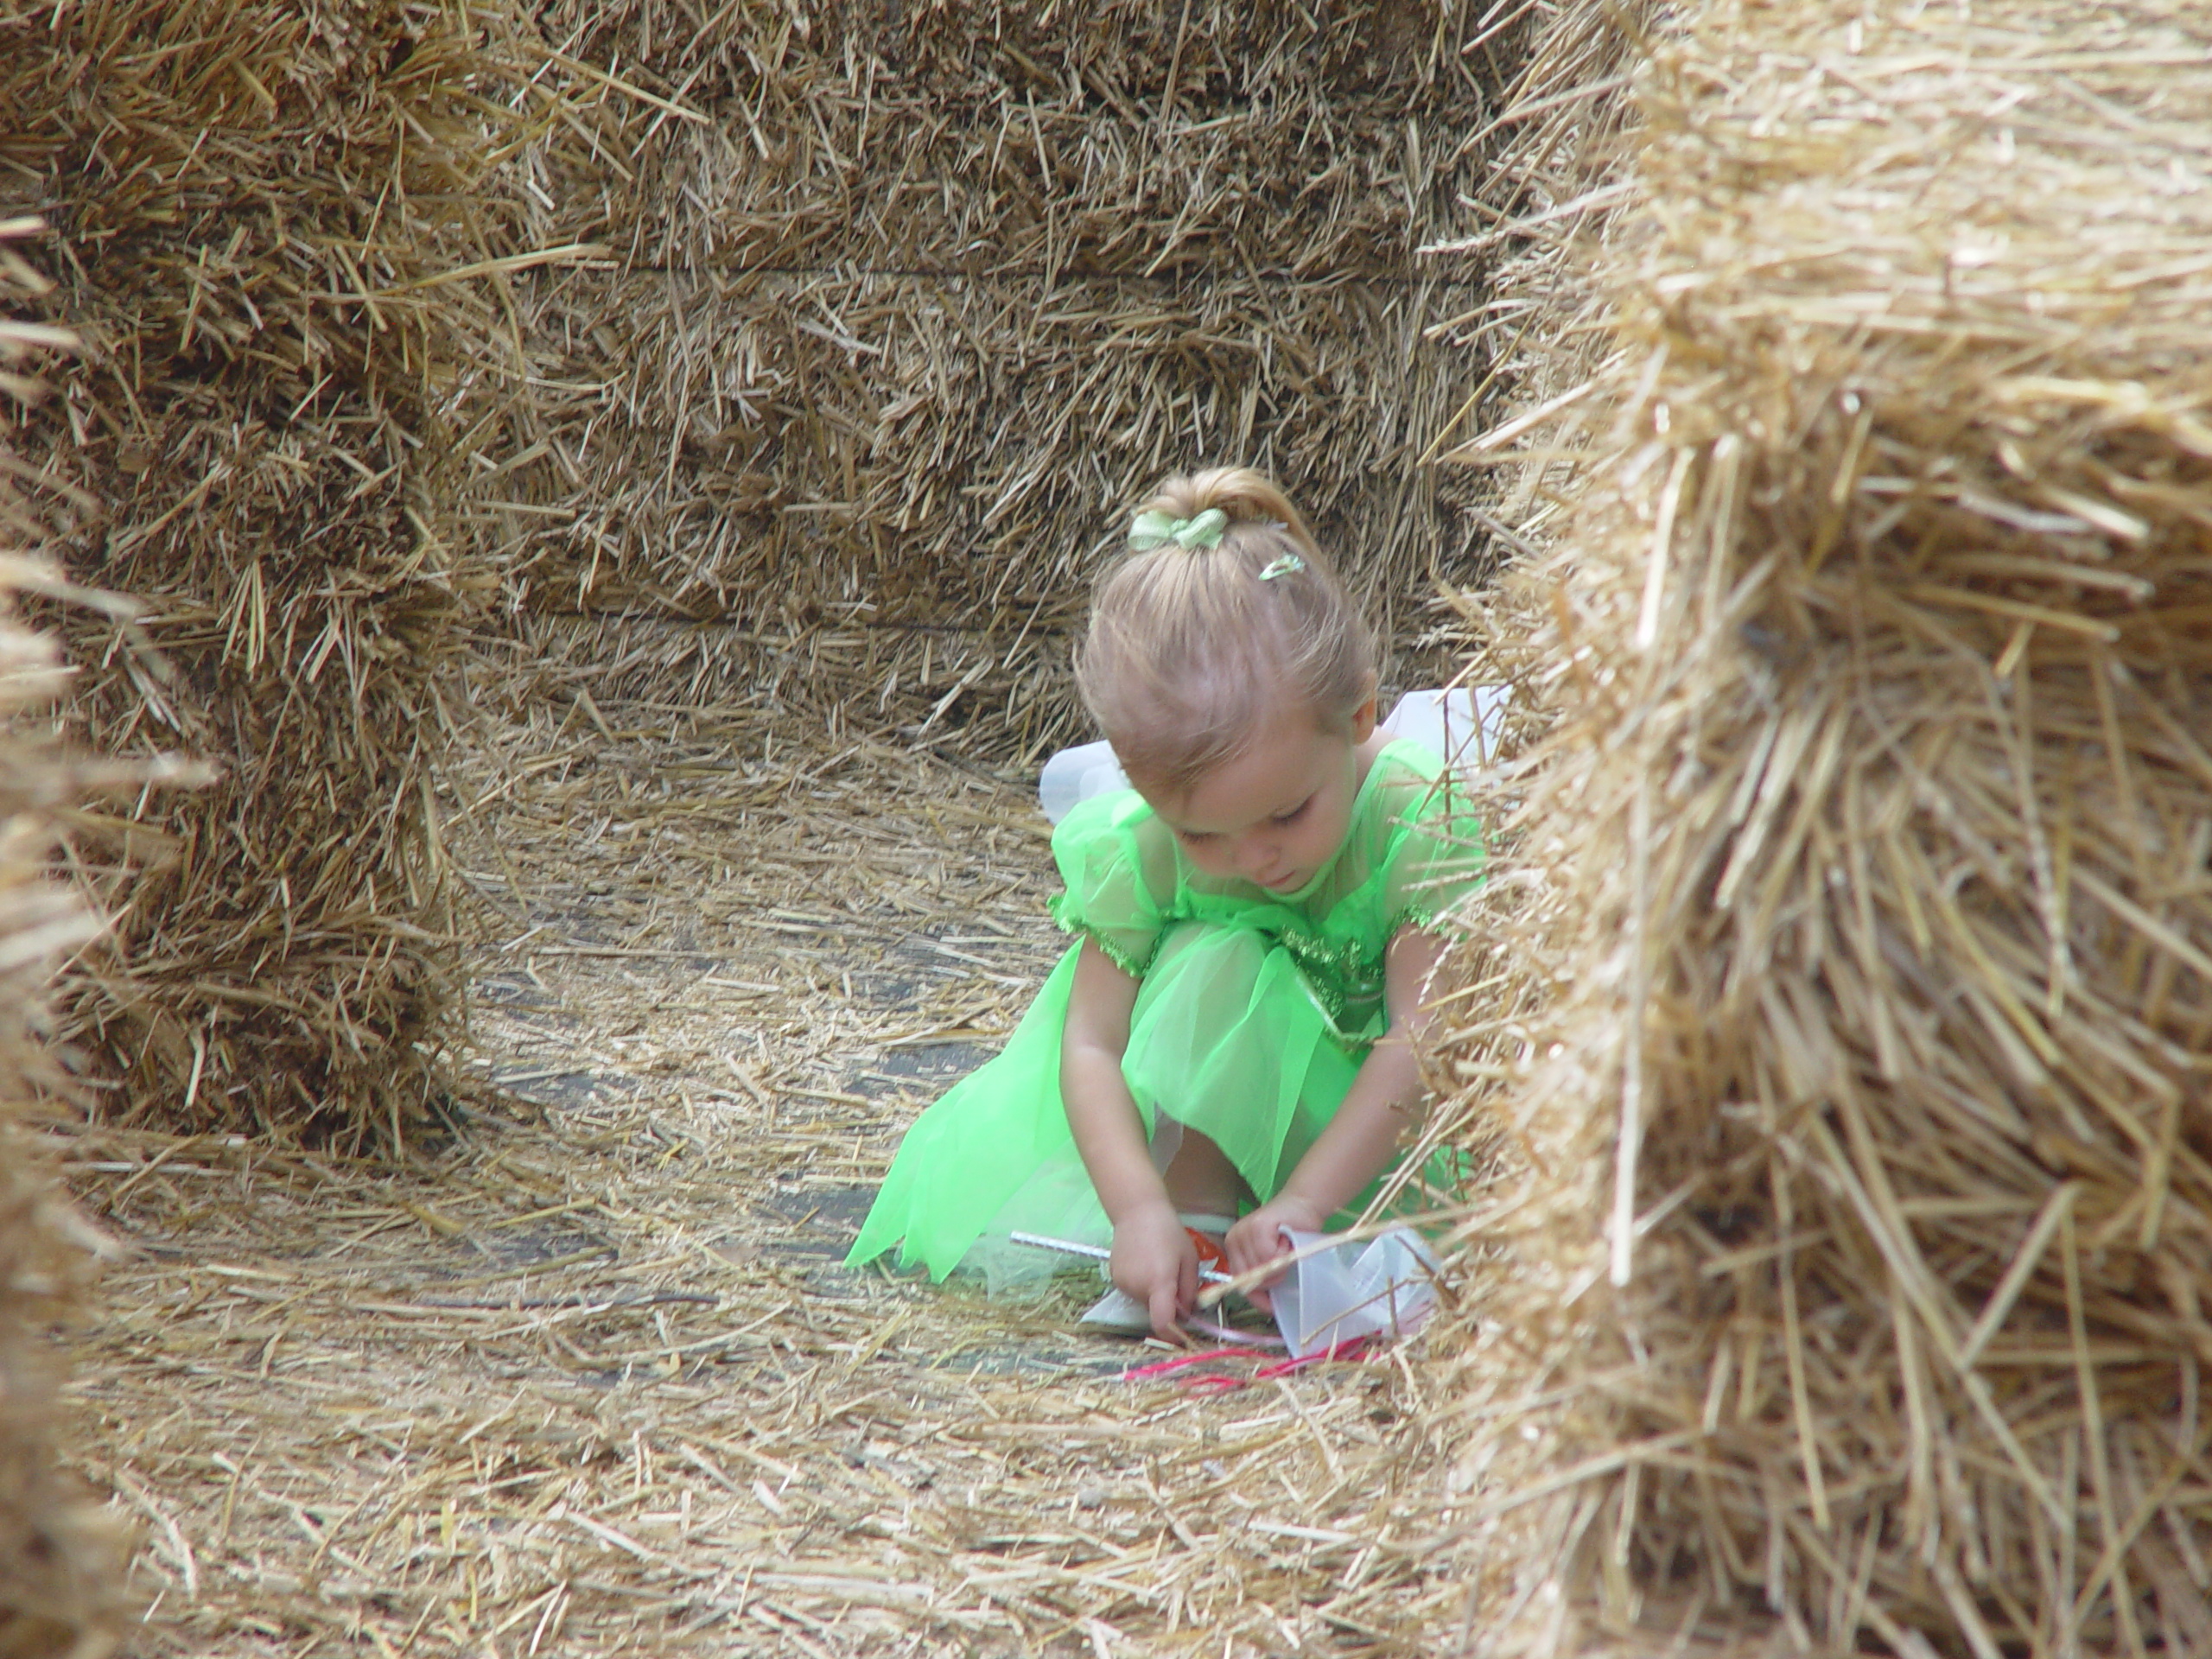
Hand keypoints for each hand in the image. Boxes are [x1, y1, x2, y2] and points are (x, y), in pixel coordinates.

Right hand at [1110, 1201, 1197, 1341]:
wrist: (1137, 1211)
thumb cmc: (1169, 1232)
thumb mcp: (1189, 1259)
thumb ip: (1190, 1290)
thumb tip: (1187, 1314)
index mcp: (1158, 1282)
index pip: (1162, 1322)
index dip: (1172, 1335)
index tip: (1181, 1336)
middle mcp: (1137, 1287)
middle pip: (1155, 1311)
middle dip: (1168, 1305)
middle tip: (1176, 1282)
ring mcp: (1122, 1283)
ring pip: (1144, 1302)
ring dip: (1154, 1295)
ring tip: (1158, 1267)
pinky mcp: (1114, 1278)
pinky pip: (1133, 1291)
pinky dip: (1142, 1286)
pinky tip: (1144, 1264)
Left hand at [1225, 1192, 1326, 1312]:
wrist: (1305, 1205)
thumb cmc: (1293, 1234)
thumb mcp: (1275, 1261)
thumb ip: (1266, 1279)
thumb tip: (1267, 1305)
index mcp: (1233, 1248)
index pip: (1239, 1282)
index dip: (1257, 1296)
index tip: (1272, 1305)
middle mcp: (1233, 1238)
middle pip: (1249, 1277)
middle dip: (1272, 1278)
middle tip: (1285, 1259)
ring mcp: (1243, 1231)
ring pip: (1261, 1268)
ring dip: (1280, 1264)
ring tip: (1286, 1247)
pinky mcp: (1257, 1226)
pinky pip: (1269, 1256)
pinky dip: (1283, 1254)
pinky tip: (1287, 1240)